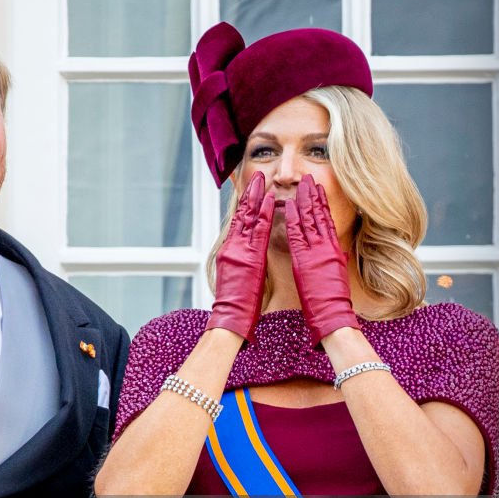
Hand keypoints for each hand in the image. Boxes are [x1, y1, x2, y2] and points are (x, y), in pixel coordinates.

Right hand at [206, 171, 274, 341]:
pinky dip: (263, 214)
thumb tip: (246, 262)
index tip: (252, 191)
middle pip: (242, 216)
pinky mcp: (248, 258)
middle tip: (257, 176)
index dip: (246, 206)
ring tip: (263, 178)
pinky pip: (258, 231)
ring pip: (249, 218)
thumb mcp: (237, 282)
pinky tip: (269, 199)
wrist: (230, 321)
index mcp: (231, 254)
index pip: (240, 224)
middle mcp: (233, 249)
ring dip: (256, 197)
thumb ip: (241, 268)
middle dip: (250, 194)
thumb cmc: (234, 309)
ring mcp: (239, 252)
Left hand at [285, 174, 359, 347]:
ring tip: (301, 184)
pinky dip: (294, 219)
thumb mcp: (337, 278)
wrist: (335, 316)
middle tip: (310, 179)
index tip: (319, 190)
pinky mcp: (306, 260)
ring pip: (310, 220)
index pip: (327, 222)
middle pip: (319, 216)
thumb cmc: (335, 303)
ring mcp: (317, 252)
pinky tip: (290, 205)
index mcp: (334, 252)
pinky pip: (298, 235)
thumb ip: (337, 264)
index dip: (322, 205)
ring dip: (304, 200)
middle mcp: (327, 248)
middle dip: (314, 196)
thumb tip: (339, 256)